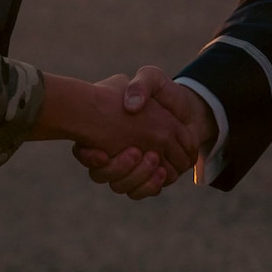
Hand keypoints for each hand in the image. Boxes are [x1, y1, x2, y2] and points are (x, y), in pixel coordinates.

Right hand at [31, 71, 200, 197]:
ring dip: (137, 176)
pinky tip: (160, 171)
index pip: (83, 151)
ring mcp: (131, 166)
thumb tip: (131, 106)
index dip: (88, 156)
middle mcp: (114, 151)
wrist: (187, 106)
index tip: (100, 152)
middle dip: (117, 168)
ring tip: (153, 158)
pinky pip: (141, 192)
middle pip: (102, 174)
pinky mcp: (149, 177)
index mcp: (106, 131)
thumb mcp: (151, 79)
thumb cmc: (164, 93)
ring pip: (122, 186)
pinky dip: (149, 185)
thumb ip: (140, 86)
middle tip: (135, 151)